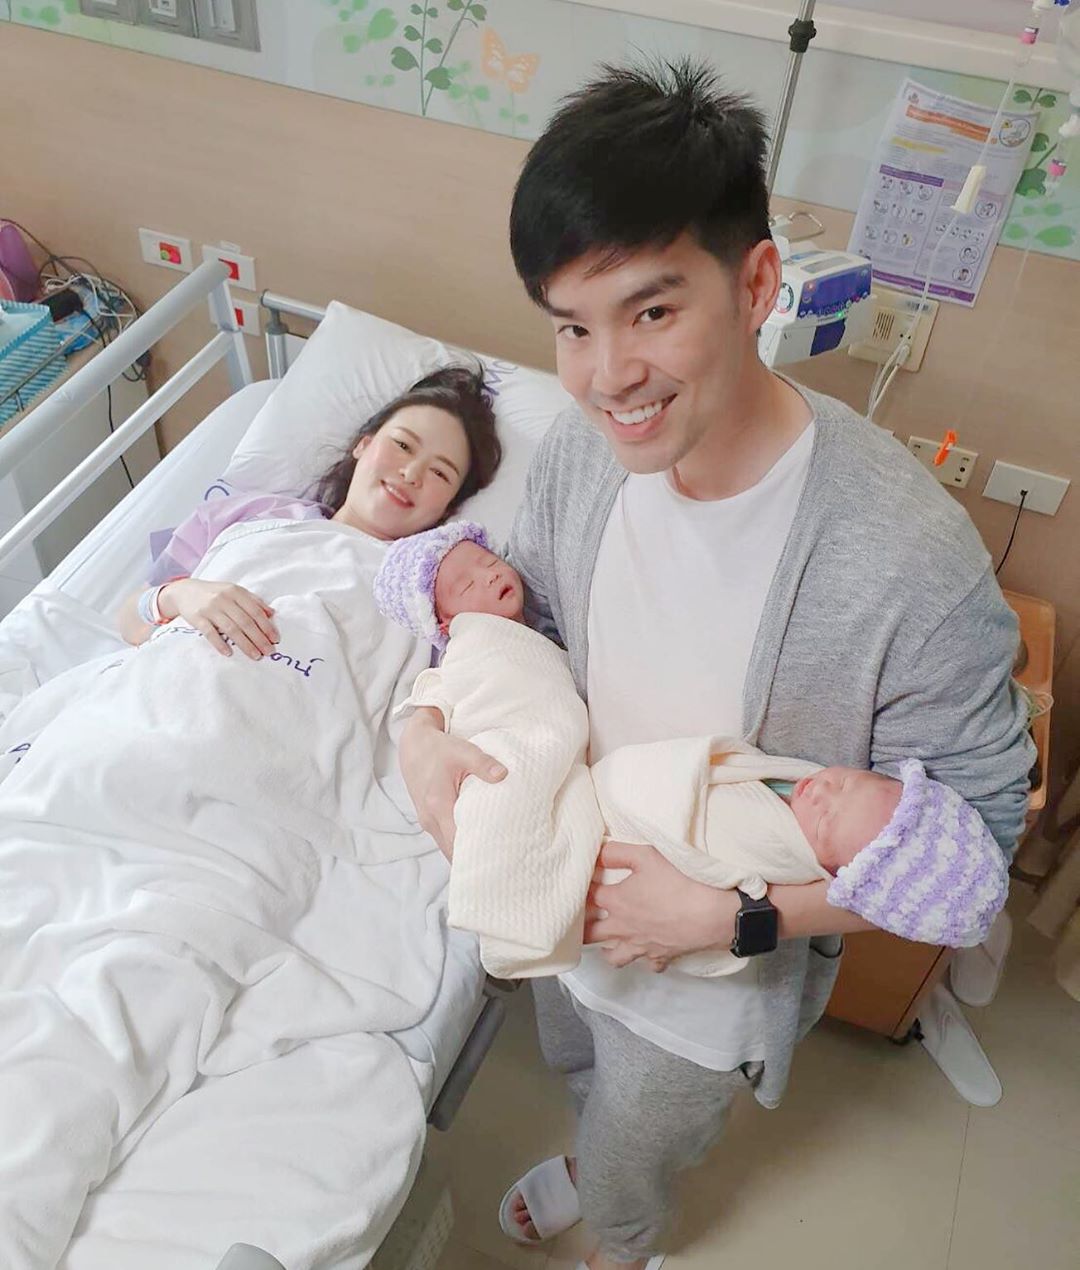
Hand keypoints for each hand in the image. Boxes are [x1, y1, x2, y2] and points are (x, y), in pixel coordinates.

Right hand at [159, 578, 277, 659]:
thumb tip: (272, 613)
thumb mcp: (234, 592)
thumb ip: (253, 601)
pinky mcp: (197, 618)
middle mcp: (224, 599)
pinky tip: (229, 653)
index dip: (267, 626)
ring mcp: (210, 608)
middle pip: (245, 622)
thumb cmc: (215, 593)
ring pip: (231, 629)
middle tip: (269, 652)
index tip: (275, 639)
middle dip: (259, 639)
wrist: (184, 591)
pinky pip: (210, 633)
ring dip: (245, 644)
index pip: (255, 611)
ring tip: (255, 656)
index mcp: (236, 592)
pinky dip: (220, 644)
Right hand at [399, 708, 505, 858]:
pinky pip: (444, 839)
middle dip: (474, 858)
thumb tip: (502, 774)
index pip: (457, 843)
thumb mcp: (463, 751)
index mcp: (438, 805)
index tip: (496, 860)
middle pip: (452, 851)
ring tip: (492, 856)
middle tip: (501, 863)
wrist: (413, 746)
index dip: (476, 854)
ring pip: (447, 847)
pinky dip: (457, 844)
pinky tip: (476, 841)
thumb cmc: (437, 749)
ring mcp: (427, 821)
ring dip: (465, 852)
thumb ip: (483, 763)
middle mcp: (430, 818)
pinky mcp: (429, 819)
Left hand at [584, 840, 738, 968]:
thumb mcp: (646, 856)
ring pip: (614, 957)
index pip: (587, 897)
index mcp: (616, 902)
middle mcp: (622, 928)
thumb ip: (617, 852)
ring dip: (608, 949)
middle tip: (584, 918)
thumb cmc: (678, 883)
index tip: (582, 884)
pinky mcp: (660, 957)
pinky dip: (646, 959)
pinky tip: (648, 950)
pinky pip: (648, 965)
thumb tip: (597, 853)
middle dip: (583, 926)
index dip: (583, 889)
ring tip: (609, 940)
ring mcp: (640, 946)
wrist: (709, 915)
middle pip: (590, 934)